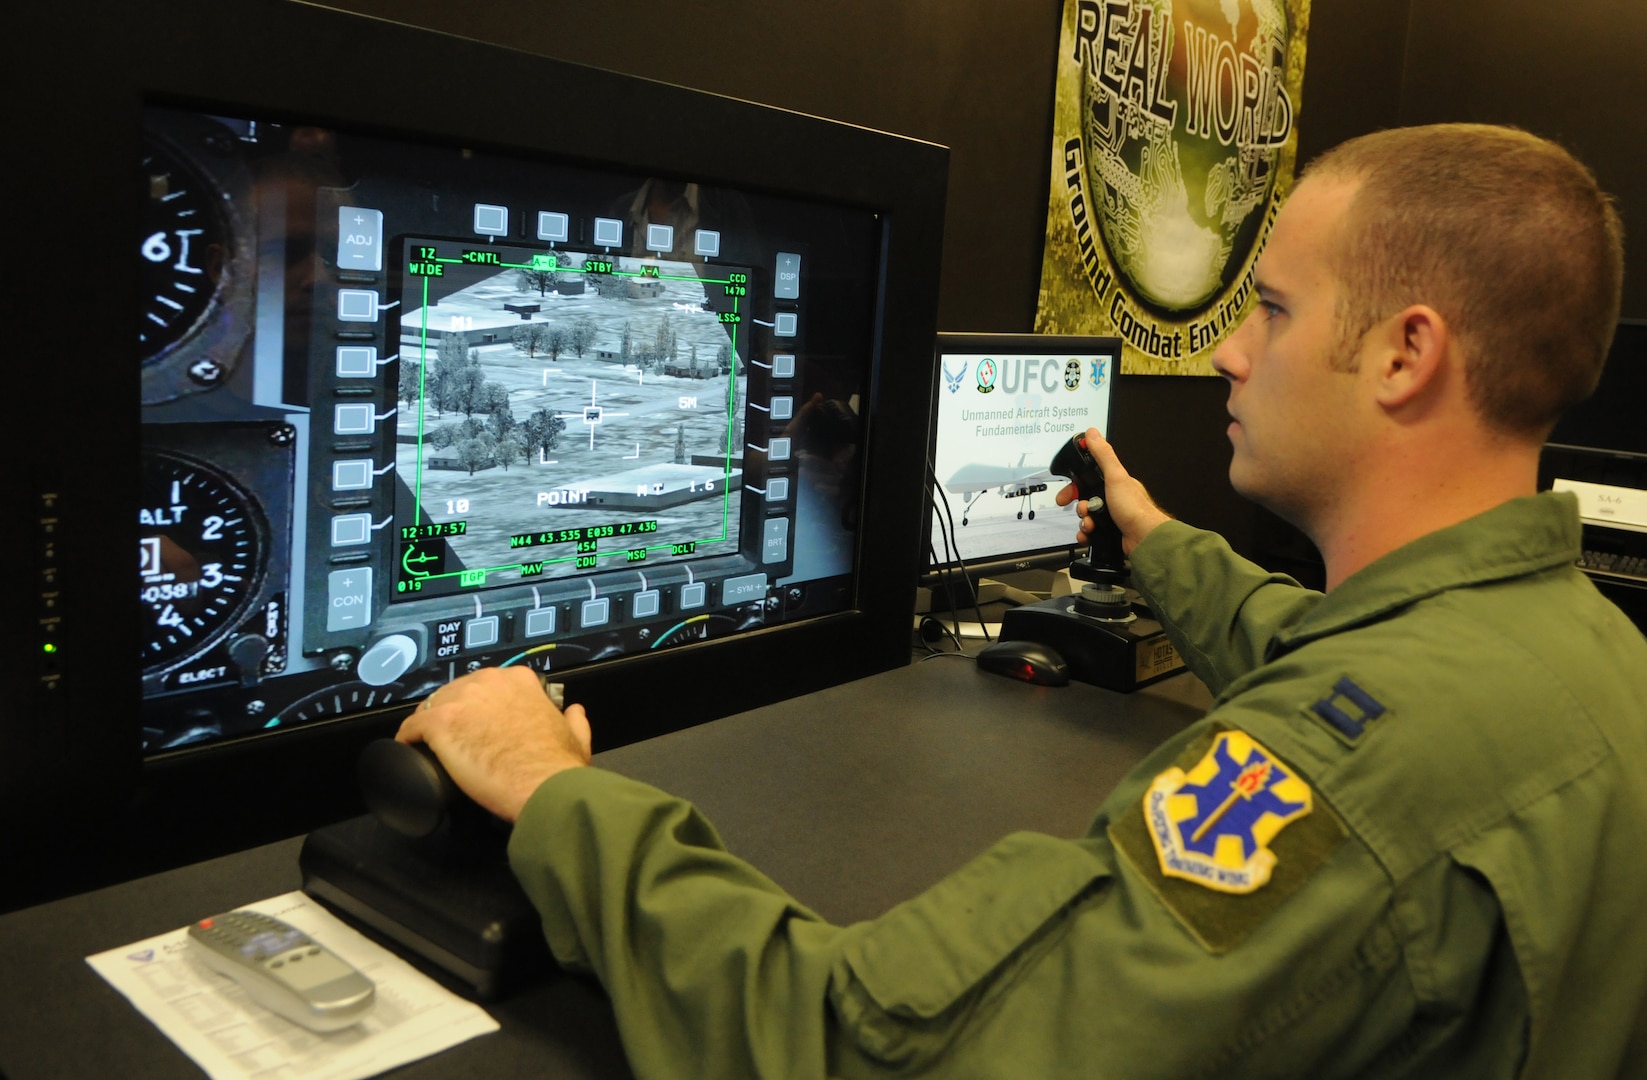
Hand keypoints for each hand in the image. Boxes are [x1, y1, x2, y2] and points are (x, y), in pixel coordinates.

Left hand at [396, 666, 591, 821]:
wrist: (544, 786)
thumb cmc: (558, 765)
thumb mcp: (576, 736)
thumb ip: (574, 720)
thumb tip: (574, 713)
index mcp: (519, 680)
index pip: (484, 686)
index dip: (476, 706)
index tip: (475, 723)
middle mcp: (489, 682)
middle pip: (455, 693)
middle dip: (452, 714)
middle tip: (454, 740)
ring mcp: (462, 699)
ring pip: (431, 706)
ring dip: (429, 725)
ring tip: (430, 748)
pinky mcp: (441, 722)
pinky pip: (412, 726)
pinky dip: (408, 738)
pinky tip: (409, 749)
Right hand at [1053, 427, 1172, 554]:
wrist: (1144, 538)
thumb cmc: (1135, 509)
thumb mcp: (1116, 476)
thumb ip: (1103, 454)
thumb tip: (1093, 434)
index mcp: (1115, 483)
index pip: (1089, 479)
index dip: (1076, 483)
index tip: (1069, 489)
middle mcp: (1113, 499)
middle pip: (1085, 499)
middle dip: (1080, 506)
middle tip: (1081, 510)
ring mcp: (1112, 516)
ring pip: (1087, 516)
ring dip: (1084, 521)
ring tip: (1091, 523)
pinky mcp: (1109, 531)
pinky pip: (1091, 532)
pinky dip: (1086, 533)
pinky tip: (1089, 534)